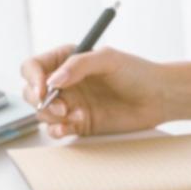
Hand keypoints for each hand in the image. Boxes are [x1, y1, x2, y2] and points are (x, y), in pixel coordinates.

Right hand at [19, 44, 166, 138]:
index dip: (32, 77)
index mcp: (67, 60)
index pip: (34, 67)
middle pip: (32, 92)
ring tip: (76, 116)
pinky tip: (72, 126)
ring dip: (52, 117)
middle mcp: (65, 82)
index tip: (42, 88)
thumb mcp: (108, 59)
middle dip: (40, 101)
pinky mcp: (78, 123)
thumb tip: (54, 80)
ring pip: (42, 113)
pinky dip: (59, 130)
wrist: (158, 98)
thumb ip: (79, 65)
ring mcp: (71, 103)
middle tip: (61, 107)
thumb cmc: (137, 72)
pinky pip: (56, 129)